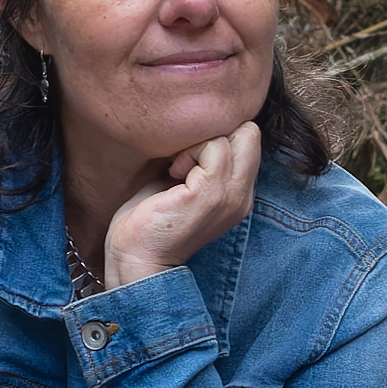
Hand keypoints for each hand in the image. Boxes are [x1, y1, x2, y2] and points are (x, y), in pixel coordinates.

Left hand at [98, 115, 262, 287]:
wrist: (136, 262)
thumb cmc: (149, 222)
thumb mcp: (182, 185)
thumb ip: (197, 160)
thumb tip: (192, 125)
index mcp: (237, 194)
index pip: (247, 139)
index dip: (217, 137)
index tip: (186, 159)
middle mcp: (242, 195)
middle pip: (250, 132)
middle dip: (216, 132)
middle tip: (184, 158)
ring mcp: (230, 195)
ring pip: (236, 133)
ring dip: (199, 141)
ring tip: (176, 169)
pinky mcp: (211, 194)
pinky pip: (215, 146)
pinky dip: (191, 149)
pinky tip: (172, 173)